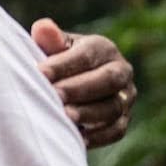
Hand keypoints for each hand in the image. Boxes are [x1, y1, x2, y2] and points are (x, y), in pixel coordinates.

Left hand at [31, 18, 136, 148]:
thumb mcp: (51, 48)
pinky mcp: (123, 120)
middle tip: (55, 96)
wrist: (66, 83)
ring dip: (89, 113)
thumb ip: (49, 40)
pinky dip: (98, 136)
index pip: (87, 55)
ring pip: (113, 107)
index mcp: (103, 48)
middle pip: (108, 80)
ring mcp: (125, 97)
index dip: (64, 64)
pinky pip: (116, 130)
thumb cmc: (55, 62)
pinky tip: (77, 138)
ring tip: (65, 117)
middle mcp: (121, 70)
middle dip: (79, 88)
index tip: (40, 72)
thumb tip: (42, 27)